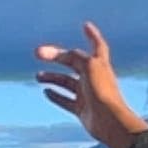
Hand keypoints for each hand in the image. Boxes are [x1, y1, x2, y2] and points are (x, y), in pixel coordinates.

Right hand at [35, 20, 145, 147]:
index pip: (97, 45)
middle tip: (38, 53)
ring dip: (52, 77)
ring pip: (66, 82)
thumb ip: (76, 57)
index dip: (92, 35)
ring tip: (38, 76)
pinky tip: (45, 91)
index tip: (85, 25)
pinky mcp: (82, 109)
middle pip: (73, 63)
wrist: (109, 121)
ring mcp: (88, 94)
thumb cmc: (103, 91)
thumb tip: (65, 54)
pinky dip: (55, 95)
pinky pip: (66, 100)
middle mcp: (94, 77)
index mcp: (100, 64)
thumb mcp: (89, 66)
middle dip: (56, 57)